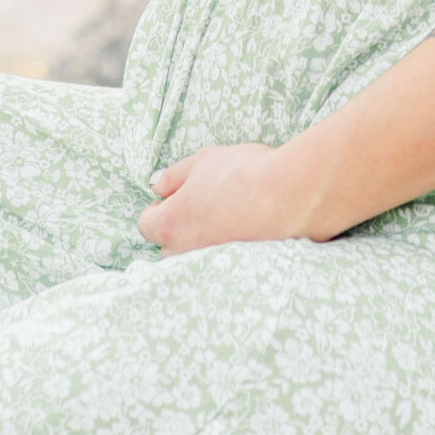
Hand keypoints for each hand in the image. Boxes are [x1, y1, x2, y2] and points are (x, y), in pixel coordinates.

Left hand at [135, 143, 317, 254]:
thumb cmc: (241, 174)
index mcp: (170, 225)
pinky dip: (221, 252)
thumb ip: (172, 177)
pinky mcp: (234, 273)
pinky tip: (238, 231)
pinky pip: (216, 265)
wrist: (289, 195)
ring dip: (197, 242)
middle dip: (176, 228)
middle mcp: (185, 253)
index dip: (156, 207)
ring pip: (191, 259)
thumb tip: (160, 188)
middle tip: (197, 205)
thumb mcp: (199, 161)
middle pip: (167, 247)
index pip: (146, 225)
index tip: (172, 195)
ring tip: (220, 218)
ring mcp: (210, 265)